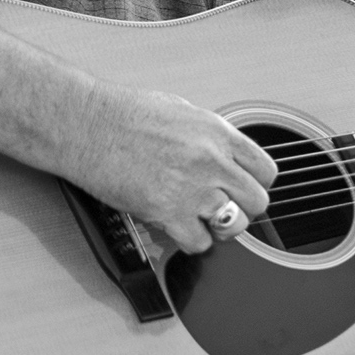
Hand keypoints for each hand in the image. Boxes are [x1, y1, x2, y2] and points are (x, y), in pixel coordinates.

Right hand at [63, 84, 277, 254]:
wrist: (87, 125)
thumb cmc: (125, 114)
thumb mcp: (182, 111)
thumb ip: (211, 137)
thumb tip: (225, 155)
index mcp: (218, 133)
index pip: (266, 170)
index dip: (257, 183)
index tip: (245, 187)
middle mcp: (211, 161)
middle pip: (257, 202)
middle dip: (244, 208)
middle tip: (225, 207)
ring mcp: (192, 188)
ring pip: (234, 225)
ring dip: (220, 227)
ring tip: (202, 219)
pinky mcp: (167, 213)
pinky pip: (199, 243)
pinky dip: (192, 241)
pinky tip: (179, 228)